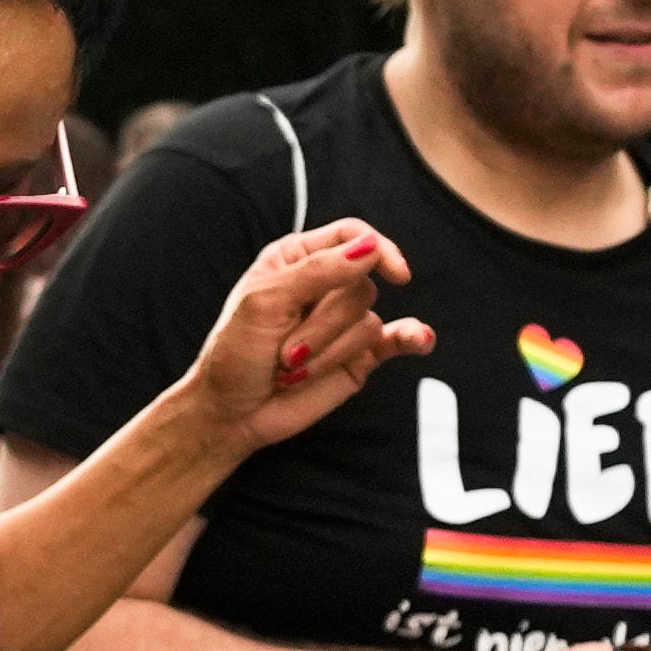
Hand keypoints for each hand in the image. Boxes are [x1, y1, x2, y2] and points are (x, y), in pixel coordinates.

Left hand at [182, 225, 420, 453]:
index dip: (376, 249)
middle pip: (360, 285)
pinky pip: (396, 340)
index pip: (351, 236)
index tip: (393, 271)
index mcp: (298, 259)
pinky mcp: (358, 356)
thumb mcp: (265, 303)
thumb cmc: (234, 353)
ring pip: (368, 321)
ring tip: (293, 369)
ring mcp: (343, 323)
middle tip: (285, 352)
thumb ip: (318, 272)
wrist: (229, 413)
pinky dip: (411, 338)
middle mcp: (325, 285)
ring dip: (329, 351)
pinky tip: (421, 338)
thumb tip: (371, 248)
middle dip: (324, 325)